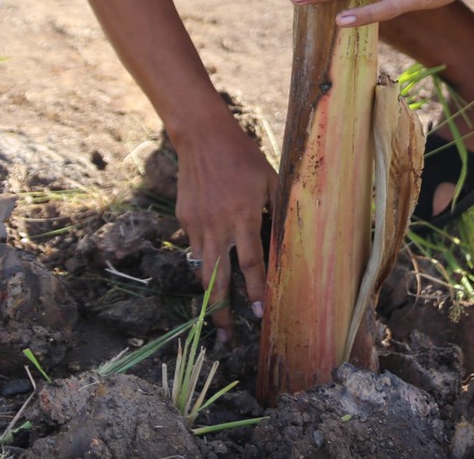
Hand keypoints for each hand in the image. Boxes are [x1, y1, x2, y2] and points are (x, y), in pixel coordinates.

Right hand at [172, 122, 278, 340]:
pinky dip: (203, 260)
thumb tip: (289, 241)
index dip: (255, 291)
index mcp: (244, 217)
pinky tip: (211, 268)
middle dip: (222, 312)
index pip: (251, 264)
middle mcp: (218, 226)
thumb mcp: (270, 180)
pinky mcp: (184, 219)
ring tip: (215, 316)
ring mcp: (197, 224)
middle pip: (218, 279)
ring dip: (209, 294)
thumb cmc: (244, 158)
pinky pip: (195, 247)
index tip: (259, 313)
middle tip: (227, 337)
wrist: (203, 137)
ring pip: (202, 269)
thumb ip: (279, 211)